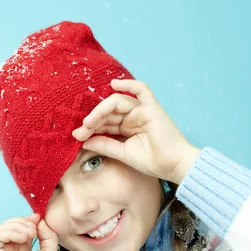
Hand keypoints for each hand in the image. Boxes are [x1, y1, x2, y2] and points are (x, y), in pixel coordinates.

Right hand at [0, 213, 58, 250]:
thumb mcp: (48, 250)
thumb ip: (46, 233)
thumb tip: (38, 218)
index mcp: (17, 249)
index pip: (17, 227)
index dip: (26, 220)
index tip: (38, 218)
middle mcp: (5, 250)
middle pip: (8, 225)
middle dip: (22, 222)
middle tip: (34, 227)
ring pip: (2, 228)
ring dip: (18, 226)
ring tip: (31, 233)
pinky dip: (11, 232)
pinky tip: (24, 237)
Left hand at [72, 79, 200, 183]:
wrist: (174, 166)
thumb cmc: (152, 162)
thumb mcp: (122, 153)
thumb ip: (104, 145)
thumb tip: (83, 141)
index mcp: (126, 127)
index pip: (104, 122)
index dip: (89, 127)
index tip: (76, 136)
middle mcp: (132, 117)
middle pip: (108, 112)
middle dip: (92, 120)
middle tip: (79, 131)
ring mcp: (141, 110)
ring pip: (117, 102)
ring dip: (101, 110)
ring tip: (89, 121)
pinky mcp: (152, 108)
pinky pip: (142, 90)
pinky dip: (129, 84)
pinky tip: (114, 84)